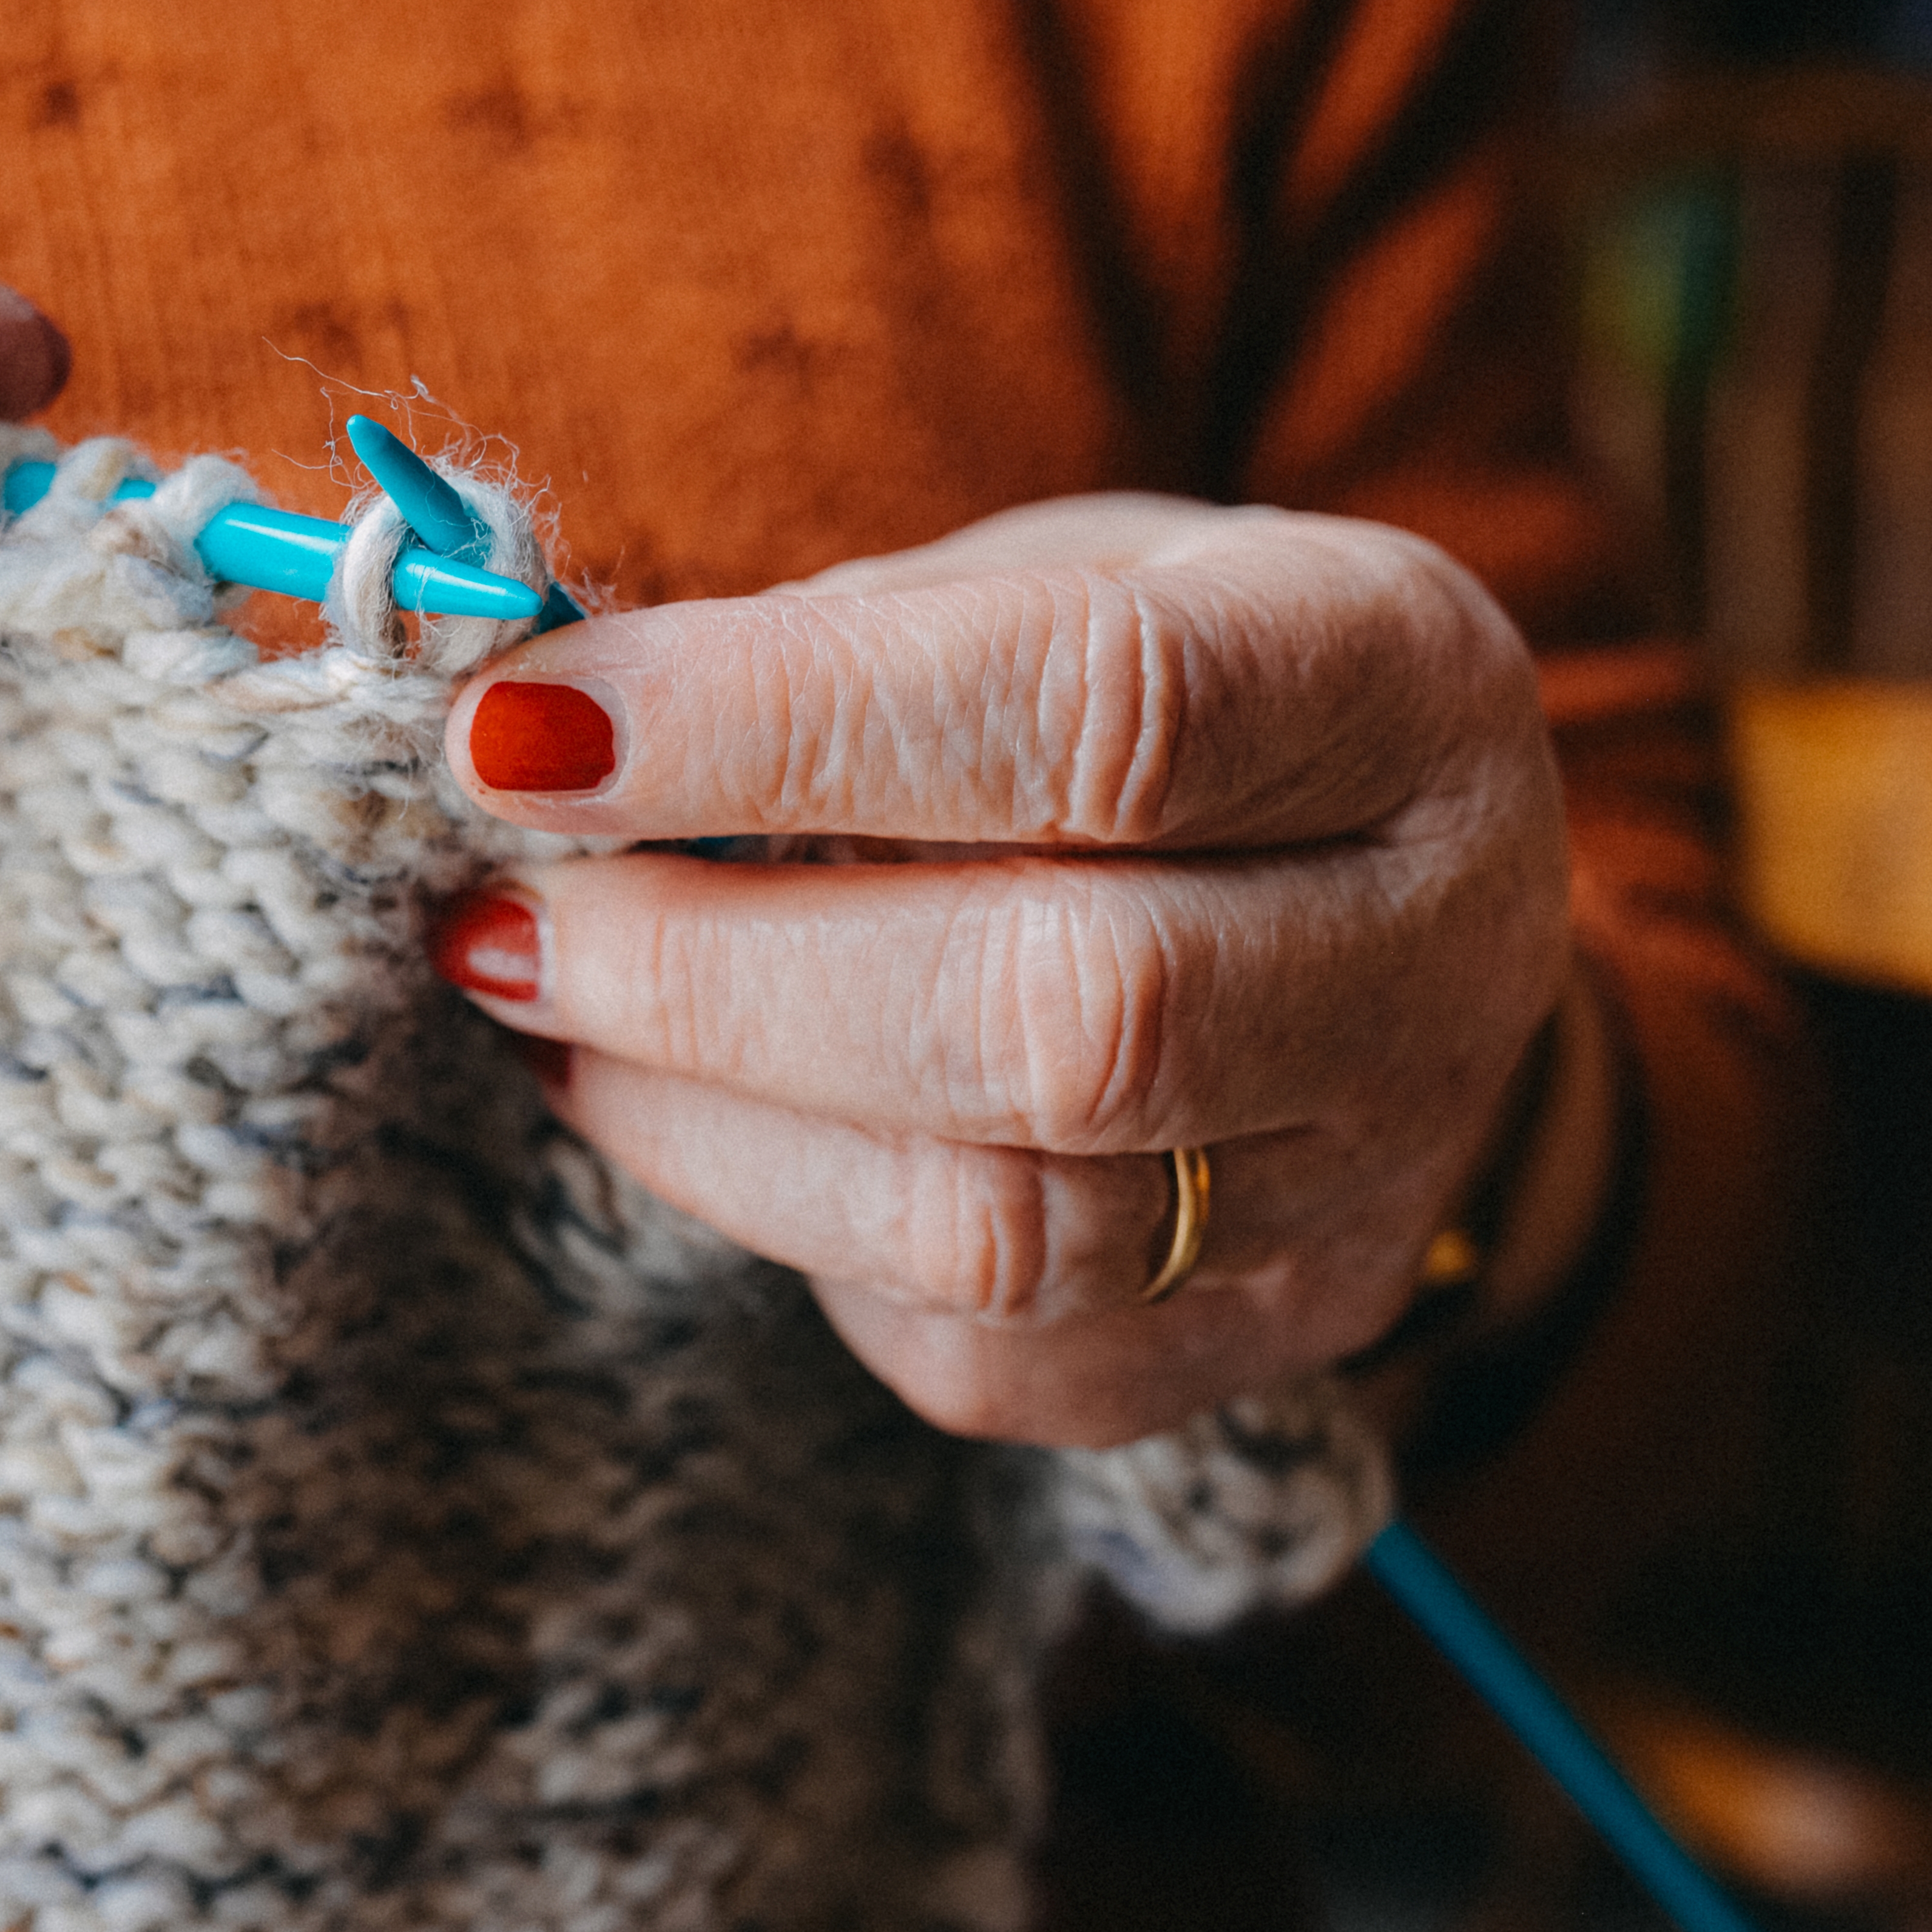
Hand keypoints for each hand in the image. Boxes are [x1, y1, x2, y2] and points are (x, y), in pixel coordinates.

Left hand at [429, 496, 1571, 1445]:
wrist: (1376, 909)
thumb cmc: (1152, 707)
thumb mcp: (1045, 582)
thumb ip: (839, 645)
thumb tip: (544, 734)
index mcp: (1399, 687)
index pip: (1104, 712)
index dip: (782, 723)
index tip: (523, 732)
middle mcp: (1429, 955)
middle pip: (1069, 1015)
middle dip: (715, 970)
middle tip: (501, 911)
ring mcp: (1361, 1187)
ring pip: (1003, 1222)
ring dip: (701, 1117)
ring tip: (538, 1000)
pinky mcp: (1247, 1349)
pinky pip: (973, 1345)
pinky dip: (773, 1217)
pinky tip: (666, 1104)